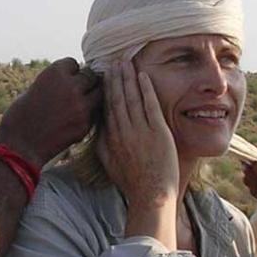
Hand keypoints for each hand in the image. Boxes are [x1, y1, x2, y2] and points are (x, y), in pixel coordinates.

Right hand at [0, 58, 100, 167]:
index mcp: (55, 72)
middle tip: (75, 91)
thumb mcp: (35, 89)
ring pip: (98, 93)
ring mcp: (81, 106)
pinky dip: (88, 113)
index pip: (73, 63)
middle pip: (90, 75)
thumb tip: (73, 79)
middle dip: (83, 81)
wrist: (19, 146)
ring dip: (91, 96)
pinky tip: (75, 118)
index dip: (68, 72)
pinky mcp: (85, 124)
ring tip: (79, 103)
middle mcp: (71, 86)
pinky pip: (94, 112)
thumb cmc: (21, 117)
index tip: (63, 80)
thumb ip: (55, 82)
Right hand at [97, 61, 179, 247]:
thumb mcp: (109, 163)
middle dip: (115, 78)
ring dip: (128, 78)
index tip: (104, 75)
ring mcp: (141, 131)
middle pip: (117, 98)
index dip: (106, 89)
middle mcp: (124, 131)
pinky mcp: (158, 132)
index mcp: (111, 138)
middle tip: (113, 61)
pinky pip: (150, 105)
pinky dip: (146, 89)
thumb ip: (103, 144)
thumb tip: (99, 129)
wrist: (150, 195)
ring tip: (126, 62)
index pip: (107, 107)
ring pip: (132, 98)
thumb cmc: (132, 183)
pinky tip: (143, 75)